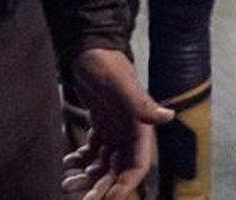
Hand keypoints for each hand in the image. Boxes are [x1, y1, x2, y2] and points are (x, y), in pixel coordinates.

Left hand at [61, 48, 171, 199]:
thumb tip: (168, 117)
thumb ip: (142, 103)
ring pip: (104, 165)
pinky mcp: (102, 125)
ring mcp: (115, 130)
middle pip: (119, 171)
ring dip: (88, 177)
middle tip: (80, 198)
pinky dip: (81, 161)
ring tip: (67, 181)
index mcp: (140, 127)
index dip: (124, 186)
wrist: (90, 51)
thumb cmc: (106, 65)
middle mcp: (130, 132)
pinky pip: (93, 153)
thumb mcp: (121, 84)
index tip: (105, 199)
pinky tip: (69, 162)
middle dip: (101, 187)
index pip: (137, 166)